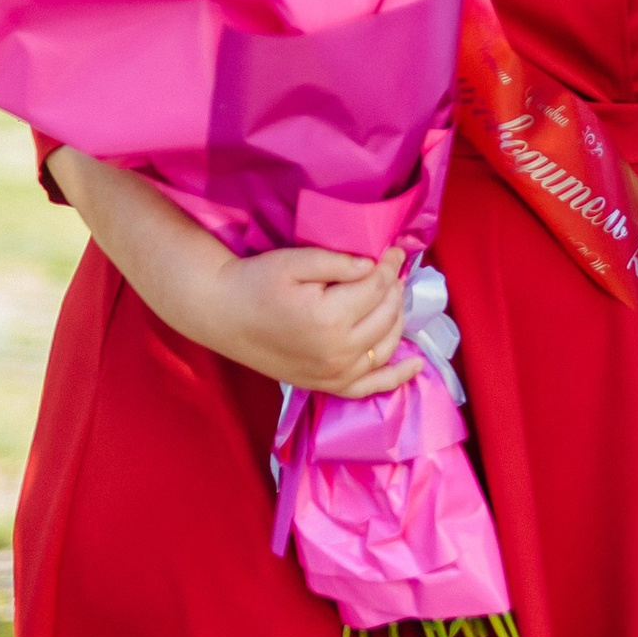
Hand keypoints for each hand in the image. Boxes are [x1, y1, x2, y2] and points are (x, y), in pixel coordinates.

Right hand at [205, 245, 419, 397]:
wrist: (221, 314)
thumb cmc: (254, 283)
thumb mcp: (294, 261)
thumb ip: (339, 262)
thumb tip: (375, 265)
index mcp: (330, 318)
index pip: (377, 287)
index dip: (388, 265)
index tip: (393, 249)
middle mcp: (338, 351)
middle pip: (386, 314)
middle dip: (393, 287)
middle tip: (390, 268)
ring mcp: (334, 373)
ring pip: (386, 344)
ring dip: (397, 318)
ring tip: (392, 294)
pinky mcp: (326, 385)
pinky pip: (370, 387)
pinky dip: (397, 377)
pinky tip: (417, 365)